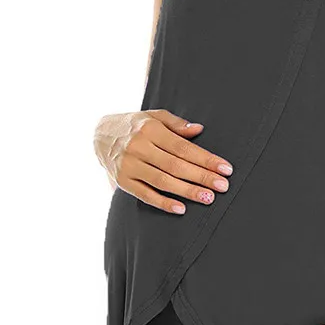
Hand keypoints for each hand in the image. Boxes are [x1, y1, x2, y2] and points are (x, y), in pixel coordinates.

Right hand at [93, 109, 233, 213]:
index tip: (225, 168)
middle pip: (176, 165)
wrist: (99, 135)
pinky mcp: (123, 182)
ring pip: (162, 181)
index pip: (183, 147)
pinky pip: (145, 195)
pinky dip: (163, 203)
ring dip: (187, 191)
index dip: (205, 159)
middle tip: (223, 186)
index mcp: (150, 129)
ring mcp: (129, 166)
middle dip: (201, 177)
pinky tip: (181, 209)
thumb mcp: (154, 116)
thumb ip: (177, 123)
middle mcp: (138, 147)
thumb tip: (199, 130)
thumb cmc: (135, 125)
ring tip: (208, 198)